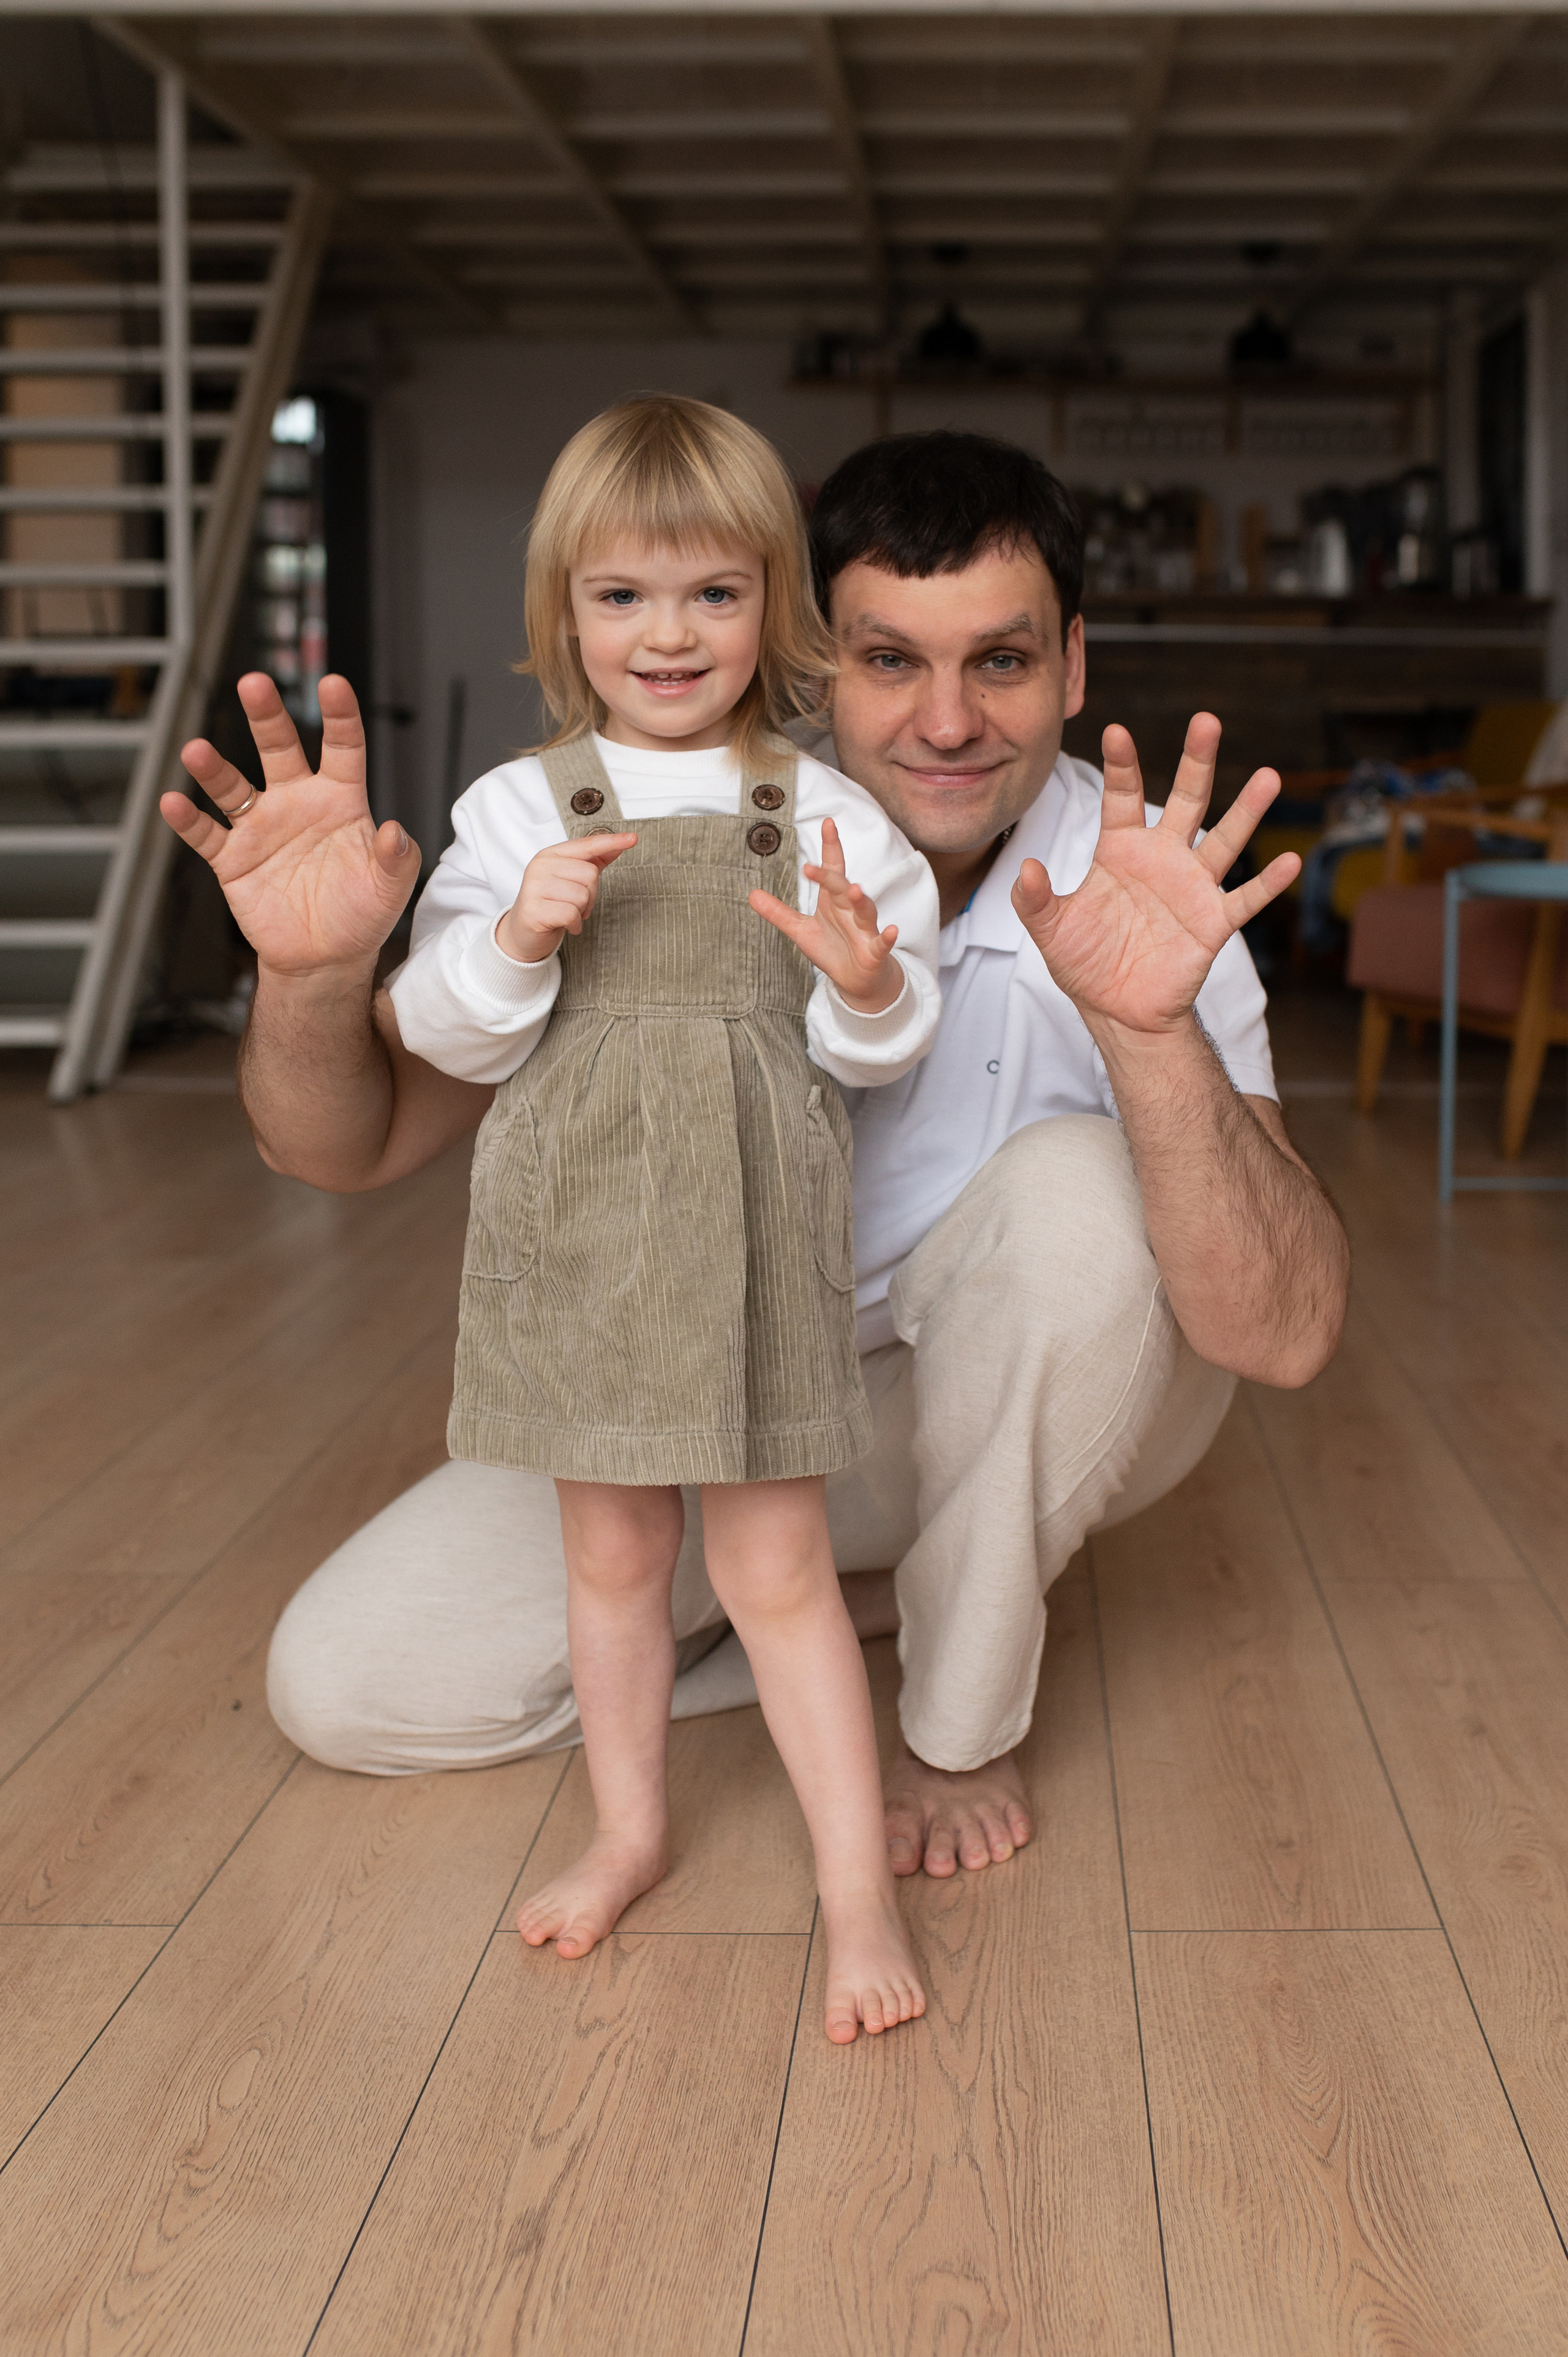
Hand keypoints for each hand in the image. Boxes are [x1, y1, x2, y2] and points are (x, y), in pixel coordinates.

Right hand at [160, 672, 419, 978]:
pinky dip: (188, 821)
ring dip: (214, 769)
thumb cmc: (362, 914)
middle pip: (279, 749)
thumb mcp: (391, 889)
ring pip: (233, 787)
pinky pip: (206, 835)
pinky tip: (173, 803)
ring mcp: (261, 827)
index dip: (339, 716)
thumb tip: (396, 831)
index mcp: (340, 799)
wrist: (325, 958)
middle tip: (253, 683)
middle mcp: (297, 802)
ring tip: (196, 750)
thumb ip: (399, 858)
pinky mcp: (233, 859)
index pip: (342, 748)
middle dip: (266, 717)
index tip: (333, 684)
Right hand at [497, 832, 637, 962]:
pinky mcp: (534, 910)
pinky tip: (564, 925)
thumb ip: (593, 862)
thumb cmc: (551, 903)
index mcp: (551, 855)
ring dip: (581, 911)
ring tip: (567, 914)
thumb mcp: (572, 879)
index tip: (632, 838)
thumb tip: (617, 846)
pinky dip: (574, 924)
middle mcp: (541, 866)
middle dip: (591, 895)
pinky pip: (571, 914)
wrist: (523, 932)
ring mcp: (535, 887)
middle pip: (590, 874)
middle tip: (576, 905)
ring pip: (582, 895)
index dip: (611, 842)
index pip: (587, 845)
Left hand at [750, 816, 902, 1013]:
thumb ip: (778, 912)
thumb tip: (751, 894)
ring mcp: (865, 929)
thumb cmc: (832, 949)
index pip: (832, 869)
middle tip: (811, 868)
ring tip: (854, 889)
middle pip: (842, 887)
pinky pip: (882, 942)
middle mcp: (850, 910)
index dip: (830, 846)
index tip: (828, 823)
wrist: (856, 980)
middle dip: (830, 877)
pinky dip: (888, 937)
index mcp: (833, 901)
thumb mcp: (800, 930)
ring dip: (860, 900)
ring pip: (865, 910)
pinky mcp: (874, 951)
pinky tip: (892, 931)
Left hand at [1010, 712, 1299, 1038]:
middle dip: (1196, 762)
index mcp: (1121, 850)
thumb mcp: (1051, 930)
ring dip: (1246, 810)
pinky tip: (1289, 861)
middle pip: (1185, 801)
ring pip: (1223, 840)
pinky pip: (1244, 899)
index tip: (1116, 731)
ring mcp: (1191, 888)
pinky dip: (1266, 883)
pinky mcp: (1212, 923)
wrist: (1117, 1010)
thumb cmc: (1086, 962)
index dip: (1121, 766)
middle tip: (1207, 720)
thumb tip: (1028, 869)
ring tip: (1269, 776)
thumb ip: (1035, 899)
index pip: (1122, 797)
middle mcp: (1162, 859)